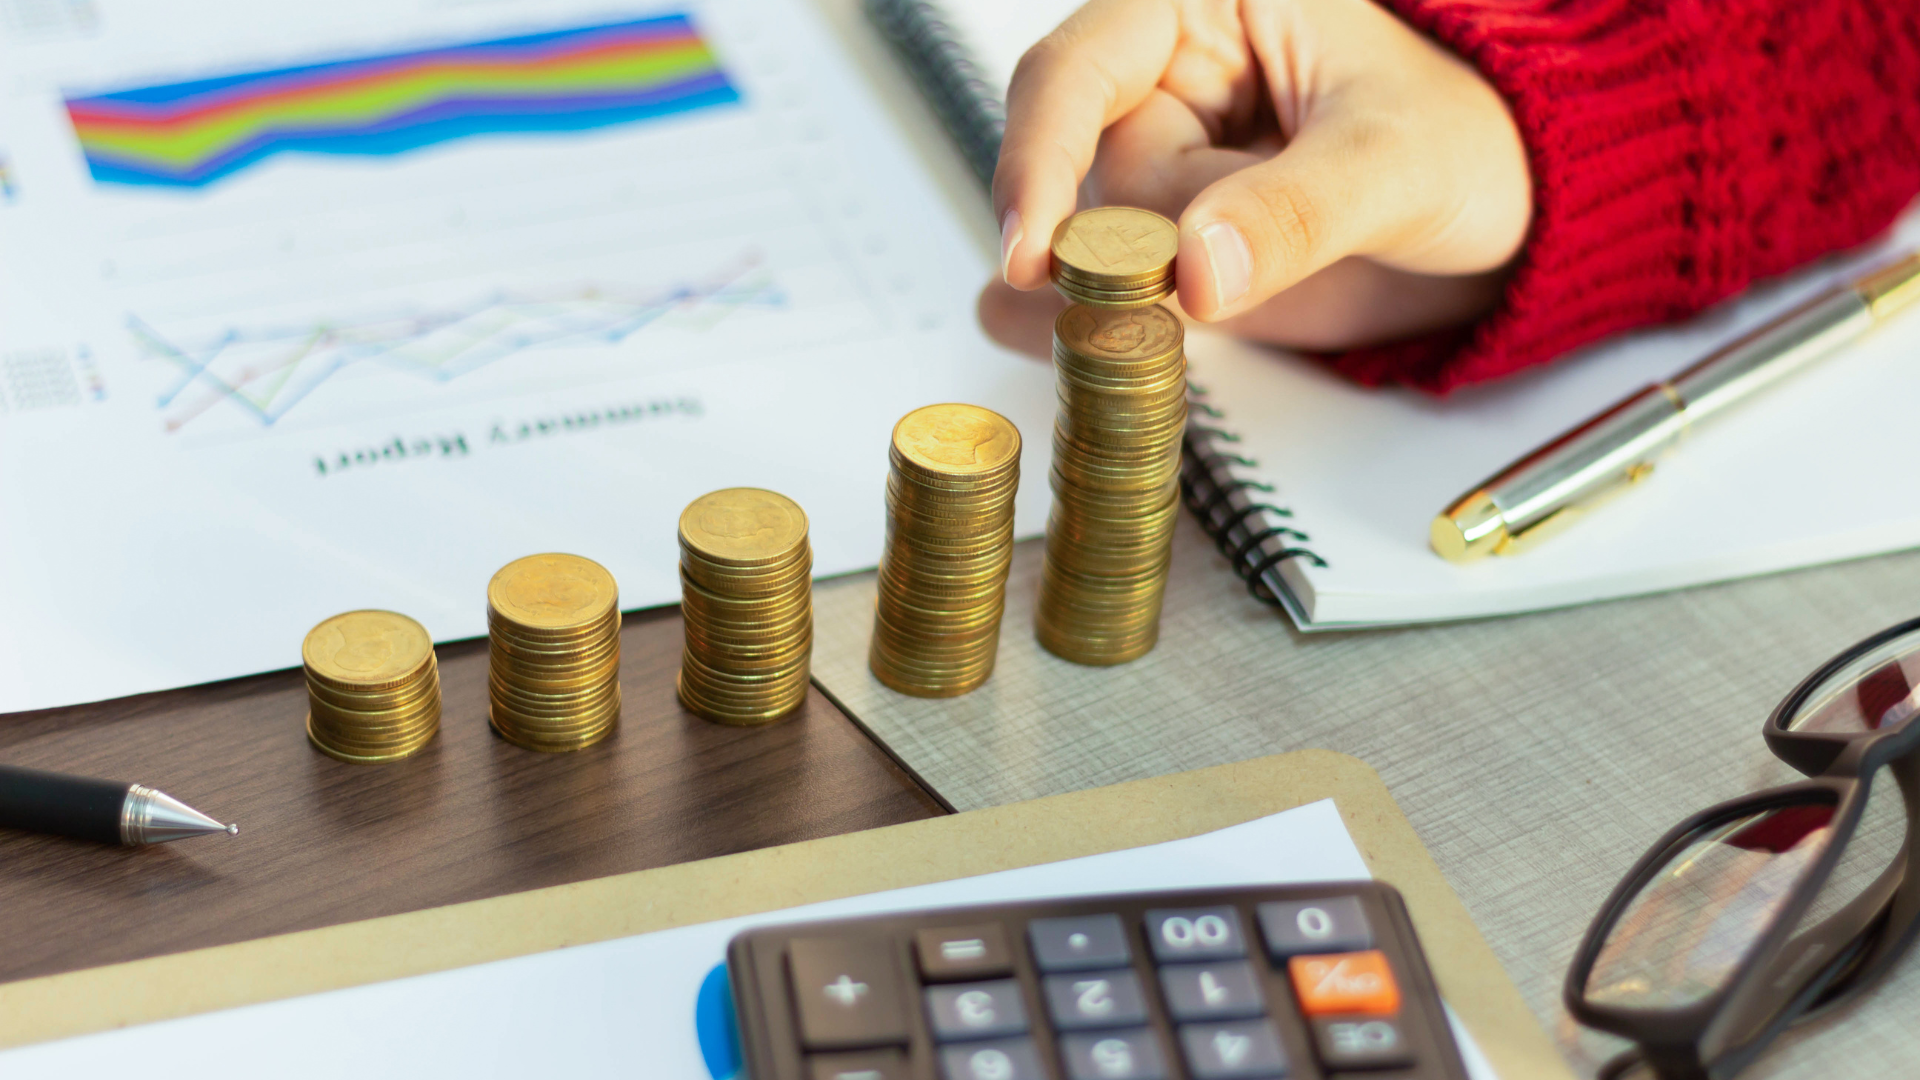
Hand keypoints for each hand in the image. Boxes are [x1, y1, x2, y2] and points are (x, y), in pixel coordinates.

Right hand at [984, 0, 1530, 355]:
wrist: (1500, 216)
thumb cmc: (1462, 142)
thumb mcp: (1398, 165)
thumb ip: (1297, 212)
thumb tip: (1194, 271)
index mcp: (1200, 9)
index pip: (1076, 72)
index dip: (1040, 157)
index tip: (1034, 254)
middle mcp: (1159, 84)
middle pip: (1086, 181)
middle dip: (1136, 251)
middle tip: (1209, 287)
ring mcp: (1156, 173)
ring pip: (1094, 252)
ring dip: (1138, 301)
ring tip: (1244, 294)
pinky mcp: (1160, 251)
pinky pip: (1091, 297)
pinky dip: (1094, 332)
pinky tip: (1087, 343)